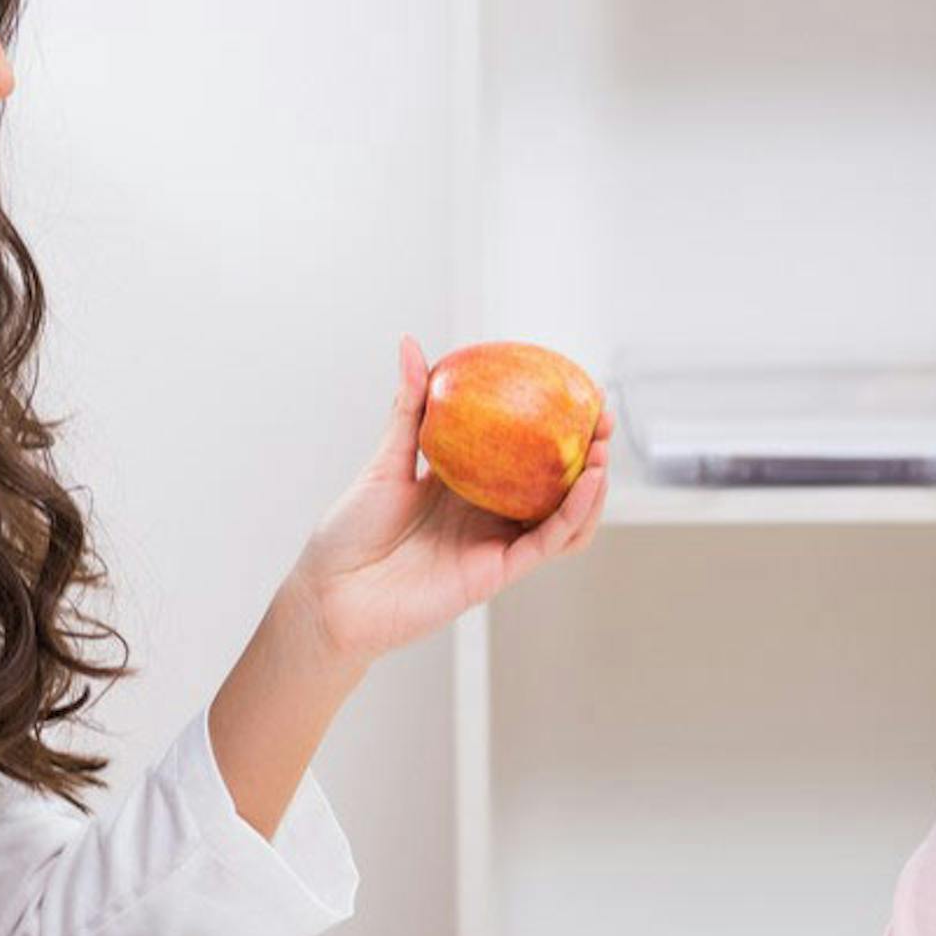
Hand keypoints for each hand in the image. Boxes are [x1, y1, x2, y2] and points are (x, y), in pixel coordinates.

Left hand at [286, 336, 613, 664]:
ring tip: (602, 449)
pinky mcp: (497, 571)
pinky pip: (548, 541)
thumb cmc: (350, 531)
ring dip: (591, 486)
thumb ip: (409, 408)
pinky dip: (574, 512)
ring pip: (563, 516)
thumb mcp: (385, 460)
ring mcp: (495, 543)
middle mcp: (487, 514)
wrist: (332, 590)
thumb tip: (411, 345)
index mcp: (467, 485)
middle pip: (553, 484)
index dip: (553, 427)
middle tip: (600, 418)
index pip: (522, 453)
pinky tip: (588, 482)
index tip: (574, 393)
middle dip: (586, 451)